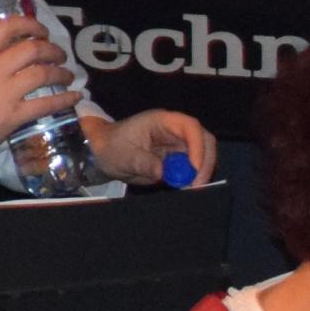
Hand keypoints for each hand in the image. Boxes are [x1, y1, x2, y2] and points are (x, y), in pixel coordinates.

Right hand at [0, 14, 83, 171]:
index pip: (3, 27)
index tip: (42, 31)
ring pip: (41, 73)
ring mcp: (2, 93)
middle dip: (52, 49)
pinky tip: (76, 97)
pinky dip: (65, 99)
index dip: (28, 24)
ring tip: (69, 75)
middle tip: (60, 55)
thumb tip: (12, 56)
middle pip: (30, 48)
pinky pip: (46, 104)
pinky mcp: (12, 116)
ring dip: (61, 73)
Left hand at [85, 107, 216, 187]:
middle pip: (205, 141)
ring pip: (204, 154)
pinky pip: (195, 167)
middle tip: (197, 185)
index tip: (194, 169)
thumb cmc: (111, 148)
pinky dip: (195, 178)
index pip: (190, 127)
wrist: (104, 154)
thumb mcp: (123, 156)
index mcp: (162, 121)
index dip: (197, 147)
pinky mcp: (179, 159)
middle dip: (205, 163)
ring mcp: (179, 144)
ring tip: (191, 189)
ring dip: (202, 172)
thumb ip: (143, 163)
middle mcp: (176, 130)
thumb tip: (162, 173)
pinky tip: (187, 188)